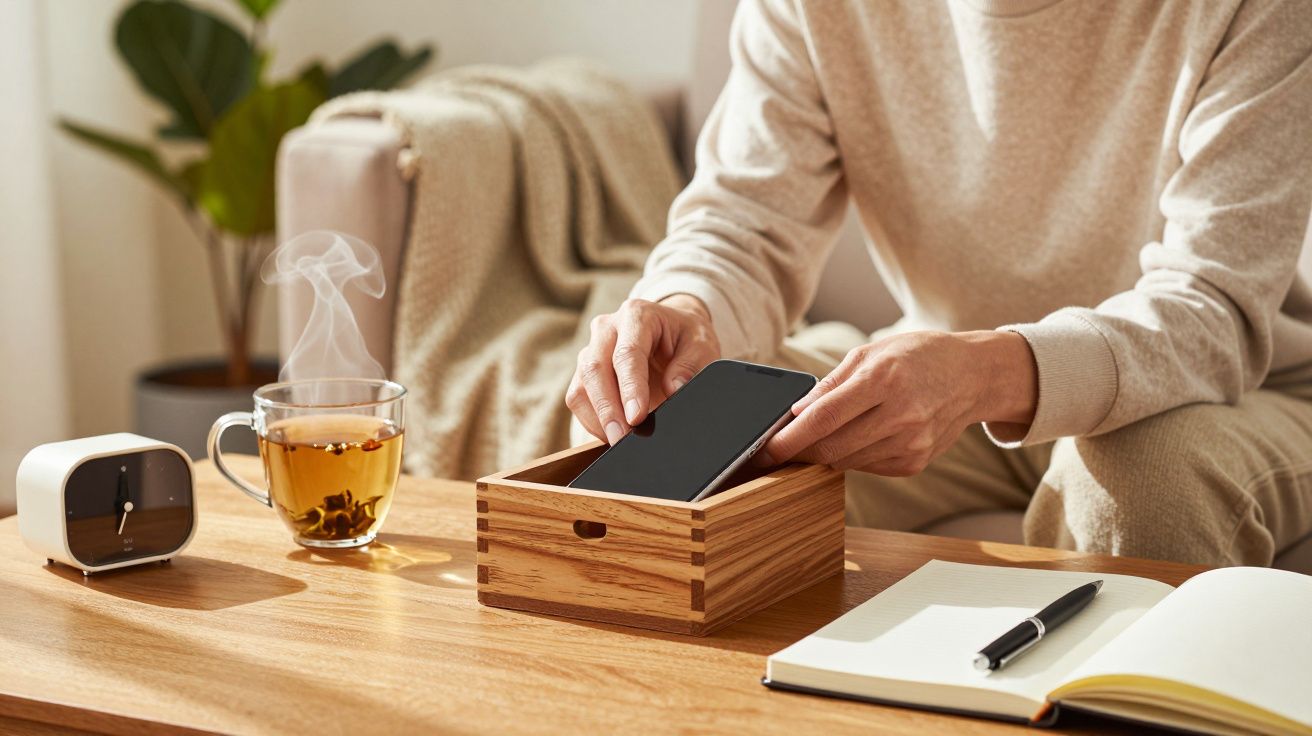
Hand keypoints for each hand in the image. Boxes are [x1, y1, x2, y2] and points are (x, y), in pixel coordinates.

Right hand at [566, 295, 720, 444]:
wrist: (671, 331)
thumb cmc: (685, 337)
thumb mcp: (701, 344)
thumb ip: (691, 364)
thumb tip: (673, 388)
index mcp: (637, 316)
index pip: (627, 354)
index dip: (630, 388)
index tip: (638, 417)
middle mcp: (607, 329)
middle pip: (595, 369)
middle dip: (607, 409)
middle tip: (621, 439)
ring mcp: (591, 350)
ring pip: (580, 386)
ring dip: (597, 418)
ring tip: (618, 441)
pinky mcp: (584, 372)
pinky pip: (578, 398)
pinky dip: (592, 420)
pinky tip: (611, 434)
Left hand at [760, 331, 1036, 475]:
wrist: (973, 376)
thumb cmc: (917, 357)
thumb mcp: (871, 353)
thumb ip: (831, 384)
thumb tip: (795, 412)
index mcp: (883, 379)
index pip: (823, 418)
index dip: (789, 438)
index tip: (766, 449)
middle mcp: (900, 415)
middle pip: (830, 447)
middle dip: (799, 450)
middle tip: (780, 446)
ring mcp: (911, 443)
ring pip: (845, 462)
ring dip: (825, 452)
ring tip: (820, 435)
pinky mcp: (915, 462)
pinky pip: (866, 467)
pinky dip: (852, 456)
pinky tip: (859, 436)